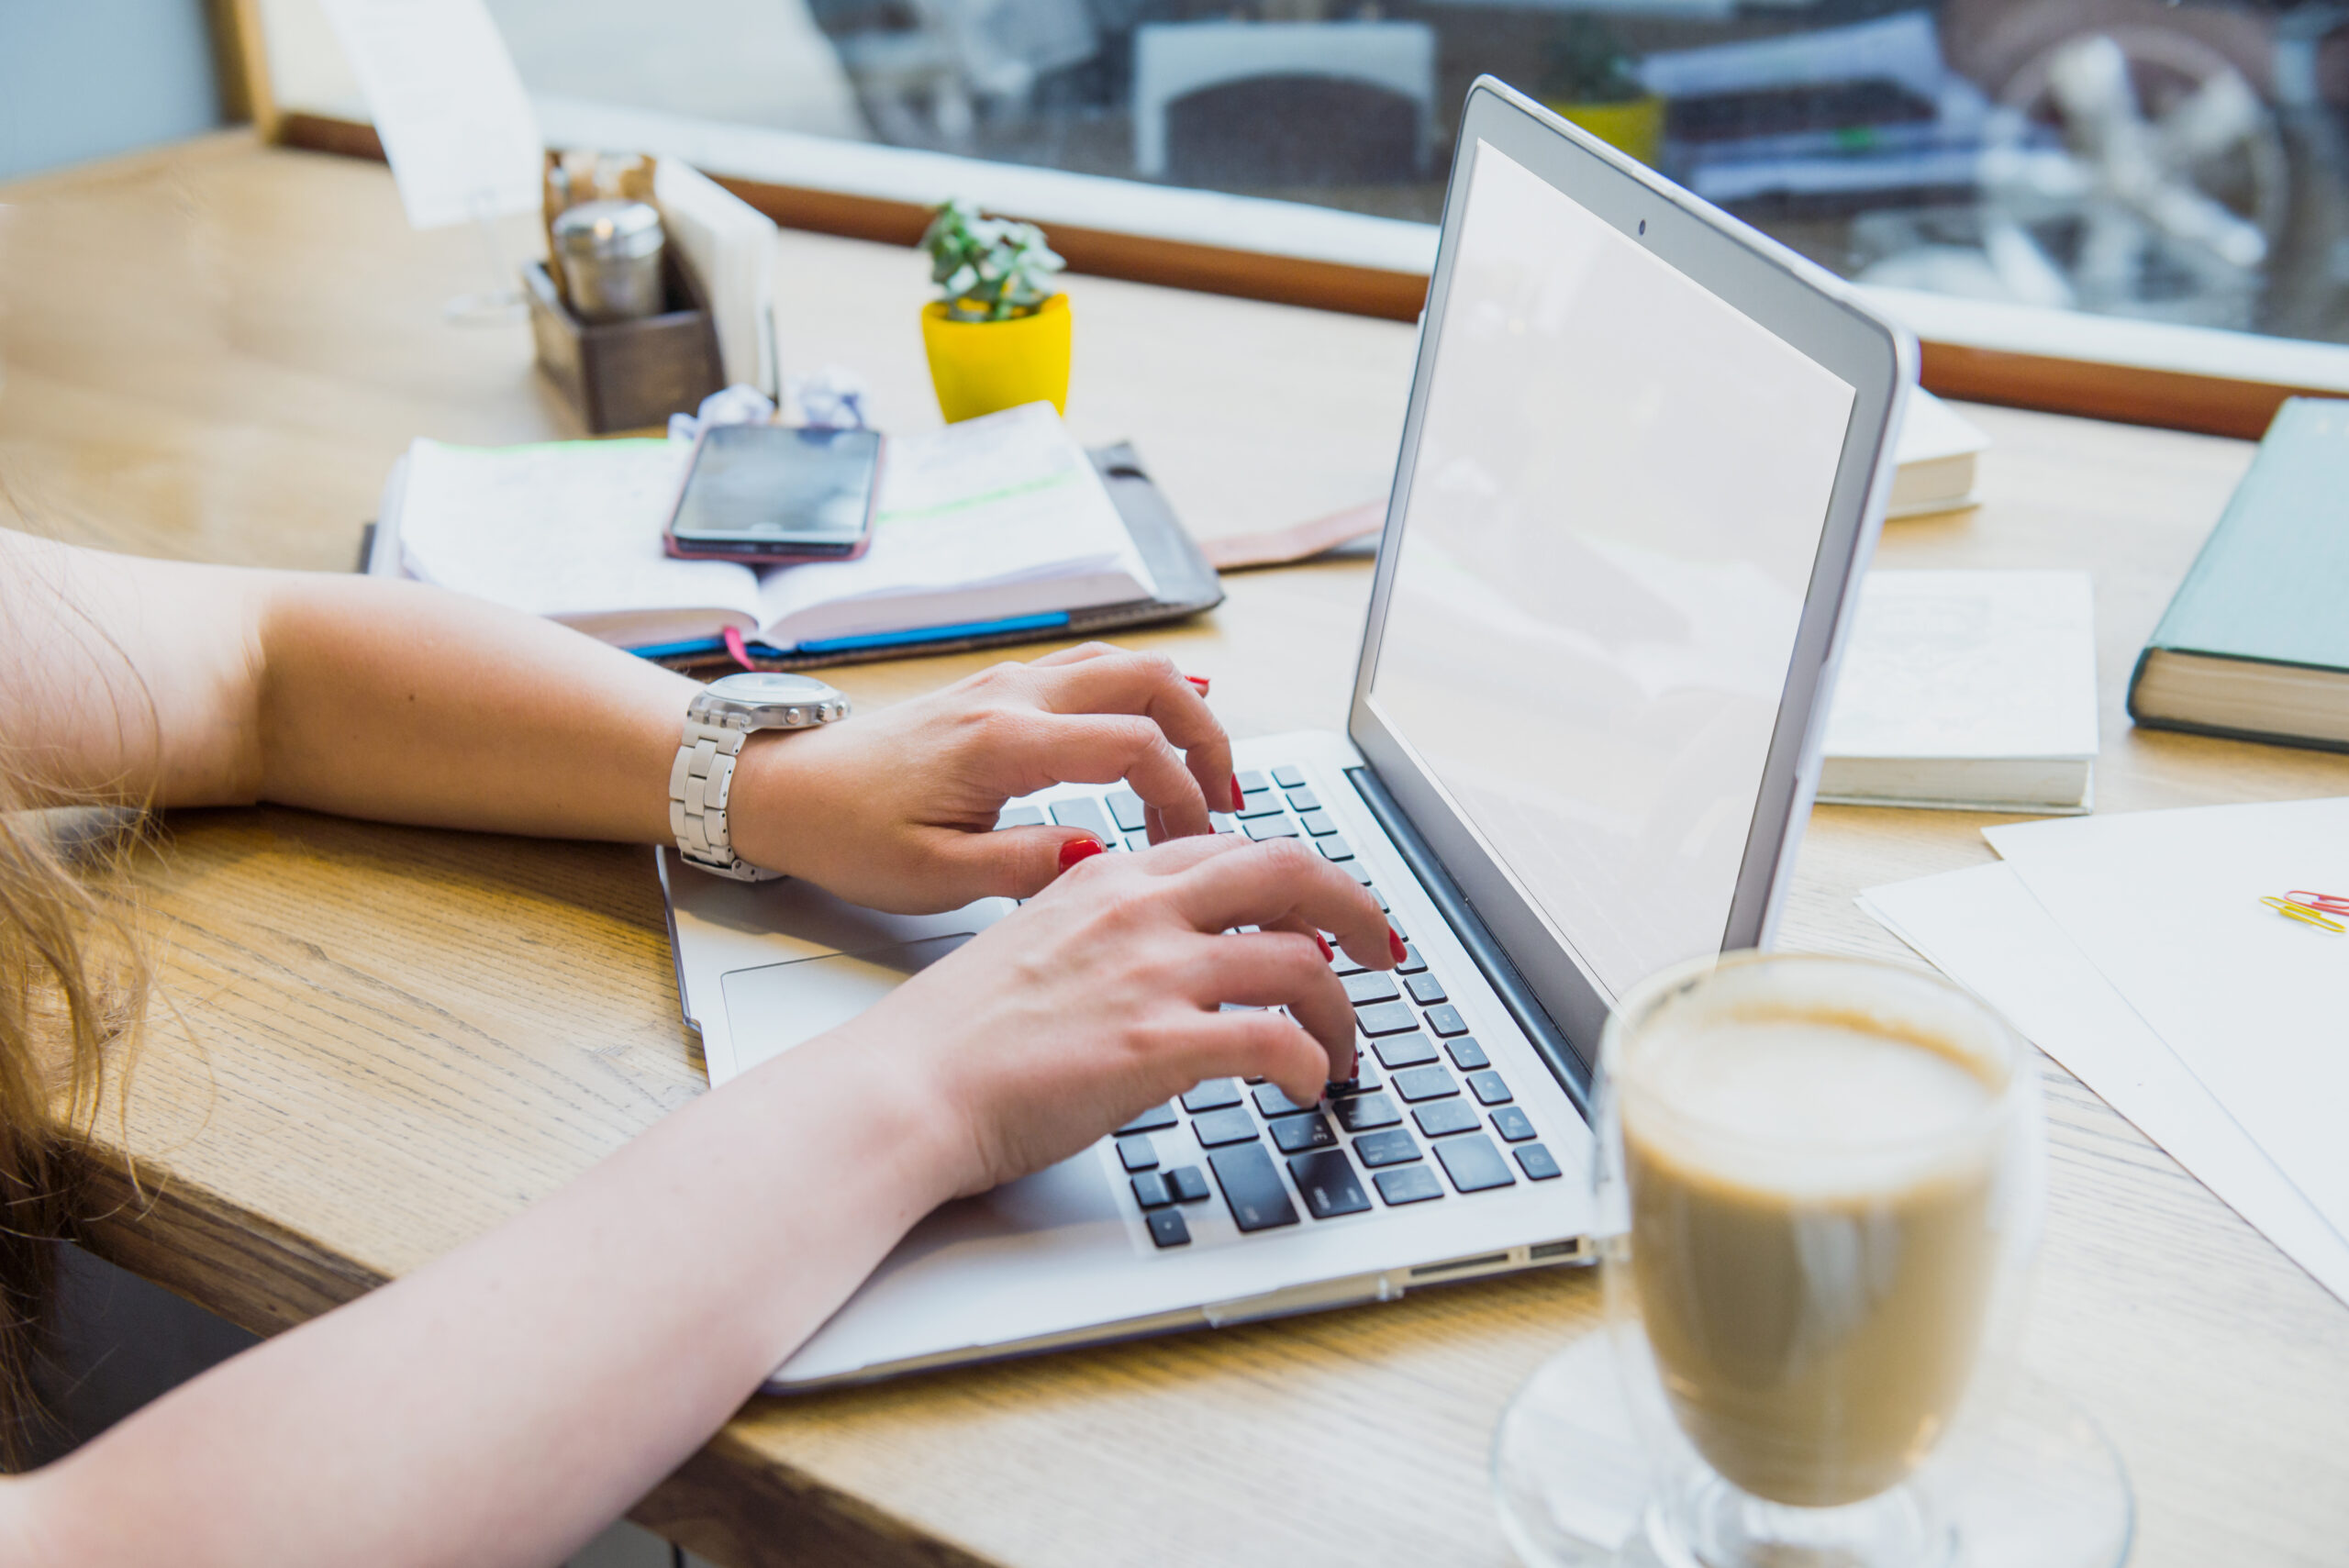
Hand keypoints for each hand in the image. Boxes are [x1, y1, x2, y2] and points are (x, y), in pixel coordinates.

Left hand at [727, 644, 1237, 912]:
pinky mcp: (1000, 691)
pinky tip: (1151, 752)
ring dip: (1178, 713)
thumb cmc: (845, 833)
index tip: (1196, 844)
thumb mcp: (932, 878)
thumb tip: (1101, 854)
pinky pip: (1094, 675)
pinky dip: (1141, 705)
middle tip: (1227, 798)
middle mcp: (1012, 695)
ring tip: (1199, 781)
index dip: (1182, 792)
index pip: (1133, 743)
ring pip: (1126, 665)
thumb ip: (1025, 866)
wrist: (783, 787)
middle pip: (1151, 678)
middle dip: (1207, 734)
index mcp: (1001, 741)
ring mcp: (1008, 683)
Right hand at [828, 834, 1398, 1195]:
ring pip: (1298, 961)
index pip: (1233, 851)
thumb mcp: (1034, 948)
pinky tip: (1306, 1087)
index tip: (1322, 910)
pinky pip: (1275, 1040)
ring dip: (1340, 1012)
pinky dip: (1309, 1063)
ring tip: (1342, 1051)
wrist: (903, 1087)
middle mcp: (1140, 908)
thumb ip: (1107, 938)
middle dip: (1353, 909)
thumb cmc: (951, 1038)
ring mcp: (1153, 970)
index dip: (1296, 877)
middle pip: (1289, 873)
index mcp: (1108, 878)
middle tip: (1382, 948)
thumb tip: (1164, 965)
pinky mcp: (1158, 1041)